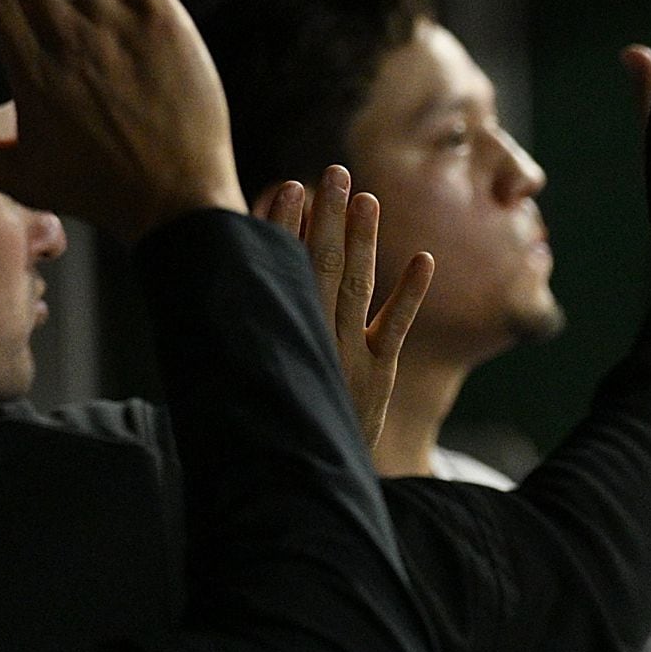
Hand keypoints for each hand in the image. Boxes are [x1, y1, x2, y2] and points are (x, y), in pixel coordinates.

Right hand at [253, 166, 434, 445]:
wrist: (300, 478)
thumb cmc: (264, 416)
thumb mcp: (241, 377)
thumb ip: (241, 330)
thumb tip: (226, 277)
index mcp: (279, 338)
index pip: (280, 271)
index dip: (283, 227)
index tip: (286, 187)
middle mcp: (315, 340)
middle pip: (322, 267)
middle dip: (328, 218)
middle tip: (333, 173)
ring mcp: (349, 356)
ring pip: (357, 289)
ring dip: (364, 241)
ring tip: (367, 198)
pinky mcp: (376, 374)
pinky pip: (395, 328)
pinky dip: (410, 294)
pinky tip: (425, 260)